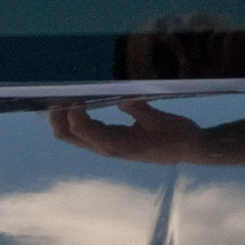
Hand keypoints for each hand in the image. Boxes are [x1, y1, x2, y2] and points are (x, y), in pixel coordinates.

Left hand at [52, 98, 222, 163]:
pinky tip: (73, 104)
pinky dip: (73, 120)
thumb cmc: (177, 135)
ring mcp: (107, 147)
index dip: (73, 114)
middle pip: (69, 137)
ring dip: (62, 119)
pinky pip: (83, 134)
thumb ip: (140, 109)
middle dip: (58, 118)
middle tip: (56, 93)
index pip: (85, 131)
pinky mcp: (109, 143)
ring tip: (60, 95)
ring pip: (73, 137)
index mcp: (119, 145)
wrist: (188, 150)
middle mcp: (108, 148)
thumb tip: (122, 97)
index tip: (73, 95)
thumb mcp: (162, 120)